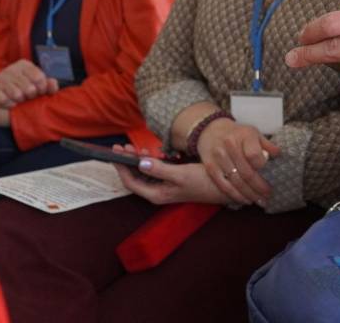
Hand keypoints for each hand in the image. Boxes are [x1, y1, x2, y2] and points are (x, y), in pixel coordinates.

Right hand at [0, 60, 58, 107]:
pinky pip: (3, 100)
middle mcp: (12, 68)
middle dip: (30, 97)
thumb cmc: (22, 93)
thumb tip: (53, 83)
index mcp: (24, 65)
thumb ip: (49, 86)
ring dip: (19, 101)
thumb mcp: (37, 88)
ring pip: (17, 94)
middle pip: (29, 88)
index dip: (42, 89)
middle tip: (26, 97)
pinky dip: (8, 104)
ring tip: (17, 100)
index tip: (39, 93)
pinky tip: (8, 102)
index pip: (39, 78)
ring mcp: (0, 77)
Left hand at [112, 145, 232, 205]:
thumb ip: (159, 169)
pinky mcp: (172, 181)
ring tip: (134, 148)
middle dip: (127, 162)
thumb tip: (140, 163)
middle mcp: (158, 192)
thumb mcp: (181, 174)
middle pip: (135, 177)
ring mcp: (165, 187)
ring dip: (138, 160)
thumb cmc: (203, 182)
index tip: (115, 153)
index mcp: (156, 193)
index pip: (130, 182)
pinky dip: (151, 161)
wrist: (225, 186)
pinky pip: (155, 171)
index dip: (121, 167)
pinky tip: (151, 153)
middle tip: (122, 146)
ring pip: (145, 174)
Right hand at [196, 117, 280, 206]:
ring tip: (259, 201)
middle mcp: (230, 145)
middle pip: (246, 172)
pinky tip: (244, 200)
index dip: (262, 168)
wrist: (212, 130)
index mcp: (244, 135)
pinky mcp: (210, 166)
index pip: (254, 155)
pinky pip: (223, 185)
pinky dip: (235, 195)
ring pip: (235, 181)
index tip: (270, 177)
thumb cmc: (238, 134)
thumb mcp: (254, 133)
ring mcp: (218, 156)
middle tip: (268, 195)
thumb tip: (279, 155)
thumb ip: (267, 144)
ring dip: (248, 194)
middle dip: (259, 187)